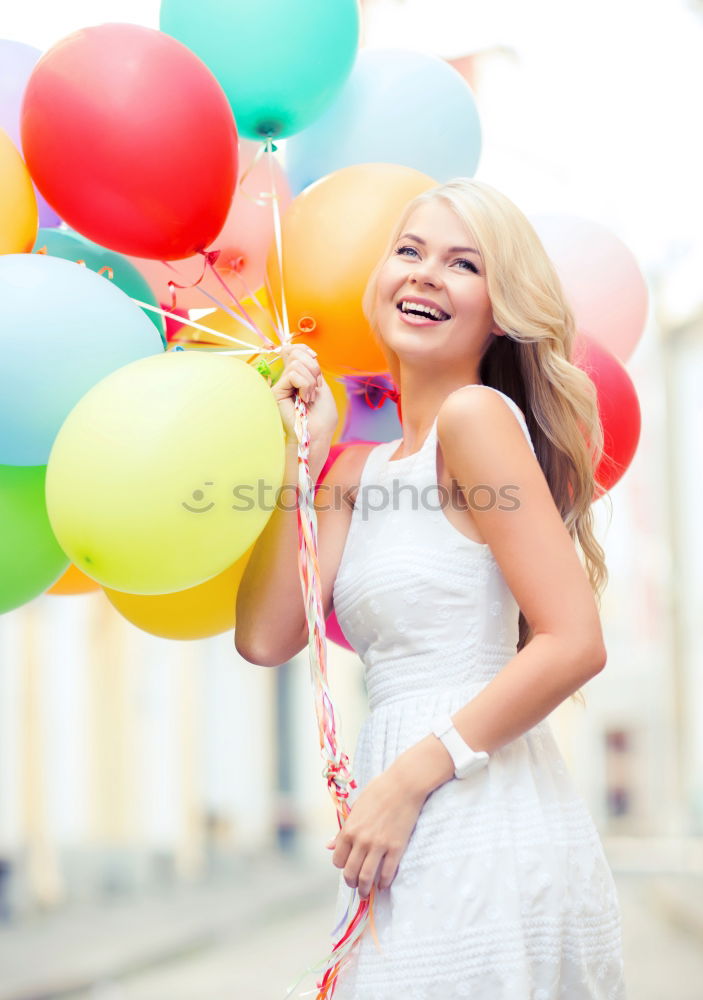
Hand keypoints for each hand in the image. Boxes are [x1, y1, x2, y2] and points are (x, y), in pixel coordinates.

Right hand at [271, 342, 337, 446]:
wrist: (319, 432)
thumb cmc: (322, 414)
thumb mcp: (319, 383)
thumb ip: (307, 366)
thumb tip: (291, 347)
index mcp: (297, 376)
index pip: (293, 349)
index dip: (304, 349)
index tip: (314, 358)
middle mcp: (286, 379)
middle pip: (296, 353)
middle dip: (313, 368)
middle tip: (316, 387)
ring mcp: (280, 385)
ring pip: (296, 364)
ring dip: (311, 381)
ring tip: (310, 397)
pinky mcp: (276, 392)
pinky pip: (293, 374)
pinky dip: (305, 385)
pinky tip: (304, 399)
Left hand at [325, 768, 424, 898]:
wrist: (404, 784)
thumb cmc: (379, 791)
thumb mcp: (356, 808)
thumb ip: (343, 830)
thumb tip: (329, 845)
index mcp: (349, 829)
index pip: (338, 859)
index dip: (342, 866)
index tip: (347, 867)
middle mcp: (361, 840)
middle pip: (350, 872)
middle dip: (351, 883)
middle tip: (355, 886)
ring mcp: (378, 845)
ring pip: (366, 877)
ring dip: (365, 888)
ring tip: (366, 891)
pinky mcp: (396, 847)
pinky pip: (387, 872)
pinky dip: (384, 882)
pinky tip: (383, 884)